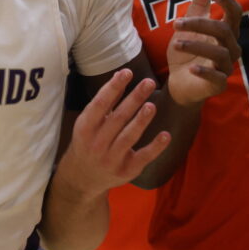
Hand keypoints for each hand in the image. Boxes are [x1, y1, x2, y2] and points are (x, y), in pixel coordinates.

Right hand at [55, 69, 169, 197]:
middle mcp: (97, 143)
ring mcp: (112, 158)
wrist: (83, 177)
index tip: (126, 72)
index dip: (113, 87)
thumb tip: (121, 76)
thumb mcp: (88, 123)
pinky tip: (166, 135)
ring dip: (141, 120)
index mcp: (84, 128)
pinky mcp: (127, 170)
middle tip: (149, 82)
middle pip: (118, 118)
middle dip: (134, 99)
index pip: (99, 104)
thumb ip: (105, 103)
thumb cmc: (88, 142)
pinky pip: (143, 157)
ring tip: (152, 105)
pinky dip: (155, 147)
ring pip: (129, 137)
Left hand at [167, 0, 241, 105]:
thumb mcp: (193, 19)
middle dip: (199, 24)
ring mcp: (225, 67)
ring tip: (175, 43)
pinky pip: (216, 78)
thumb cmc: (189, 49)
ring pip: (218, 53)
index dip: (227, 2)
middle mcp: (230, 48)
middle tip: (175, 23)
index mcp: (226, 31)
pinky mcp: (217, 85)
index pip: (235, 13)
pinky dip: (205, 71)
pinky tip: (192, 68)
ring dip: (195, 46)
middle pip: (223, 31)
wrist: (180, 82)